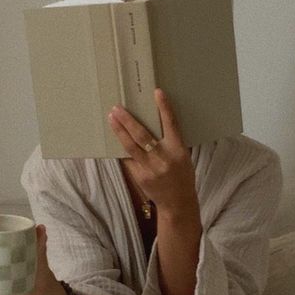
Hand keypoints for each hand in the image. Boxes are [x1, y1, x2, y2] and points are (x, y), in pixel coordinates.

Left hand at [107, 87, 197, 214]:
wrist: (178, 203)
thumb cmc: (182, 175)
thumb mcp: (183, 156)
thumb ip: (171, 141)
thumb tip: (154, 121)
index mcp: (178, 150)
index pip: (171, 124)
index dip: (164, 108)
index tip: (157, 92)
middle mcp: (163, 158)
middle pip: (142, 135)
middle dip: (128, 120)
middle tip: (117, 108)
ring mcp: (150, 169)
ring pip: (130, 146)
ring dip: (119, 131)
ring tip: (112, 118)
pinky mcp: (139, 177)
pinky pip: (128, 159)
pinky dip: (121, 148)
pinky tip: (115, 138)